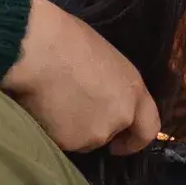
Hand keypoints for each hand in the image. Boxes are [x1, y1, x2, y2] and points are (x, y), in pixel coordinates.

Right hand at [0, 0, 161, 156]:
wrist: (37, 50)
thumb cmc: (67, 39)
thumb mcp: (103, 58)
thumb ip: (109, 84)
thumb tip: (97, 92)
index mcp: (133, 90)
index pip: (148, 128)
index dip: (135, 140)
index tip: (119, 145)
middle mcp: (120, 116)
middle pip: (108, 133)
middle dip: (93, 127)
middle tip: (71, 109)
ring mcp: (95, 133)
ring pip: (82, 140)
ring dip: (71, 128)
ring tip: (53, 102)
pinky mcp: (69, 142)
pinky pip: (60, 141)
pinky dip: (52, 130)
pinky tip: (41, 108)